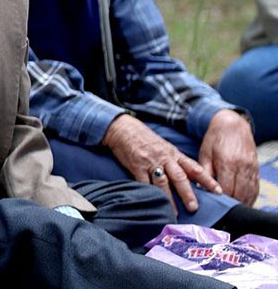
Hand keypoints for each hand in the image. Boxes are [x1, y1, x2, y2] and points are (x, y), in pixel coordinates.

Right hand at [102, 113, 220, 211]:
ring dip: (169, 198)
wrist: (123, 129)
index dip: (207, 180)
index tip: (219, 191)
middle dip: (188, 193)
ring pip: (163, 182)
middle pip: (180, 177)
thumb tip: (192, 179)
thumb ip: (176, 162)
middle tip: (194, 208)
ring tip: (174, 212)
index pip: (194, 168)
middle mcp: (165, 158)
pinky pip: (143, 182)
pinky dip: (149, 193)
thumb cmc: (145, 139)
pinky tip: (153, 202)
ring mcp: (150, 162)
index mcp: (174, 154)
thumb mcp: (165, 148)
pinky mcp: (136, 166)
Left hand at [199, 110, 258, 205]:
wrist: (233, 125)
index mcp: (227, 163)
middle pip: (239, 193)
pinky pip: (255, 188)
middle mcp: (242, 167)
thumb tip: (199, 188)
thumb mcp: (205, 153)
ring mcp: (251, 169)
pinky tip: (244, 204)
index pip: (226, 188)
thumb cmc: (215, 139)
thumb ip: (204, 172)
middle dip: (231, 205)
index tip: (214, 208)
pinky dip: (250, 197)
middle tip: (222, 213)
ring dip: (242, 203)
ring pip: (249, 193)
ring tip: (232, 212)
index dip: (220, 200)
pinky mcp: (256, 169)